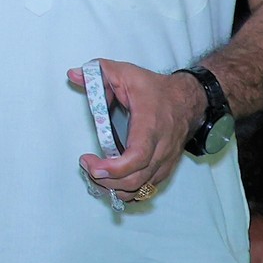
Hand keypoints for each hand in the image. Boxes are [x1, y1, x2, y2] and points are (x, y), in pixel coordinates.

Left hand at [70, 59, 196, 202]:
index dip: (114, 168)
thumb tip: (73, 74)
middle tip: (87, 166)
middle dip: (106, 180)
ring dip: (115, 188)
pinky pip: (147, 189)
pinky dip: (128, 191)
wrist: (189, 100)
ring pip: (141, 189)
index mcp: (150, 126)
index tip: (90, 163)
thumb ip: (99, 71)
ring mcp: (165, 161)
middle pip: (136, 179)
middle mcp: (161, 148)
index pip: (137, 156)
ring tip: (96, 174)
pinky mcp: (165, 168)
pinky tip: (112, 182)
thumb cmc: (155, 89)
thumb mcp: (126, 73)